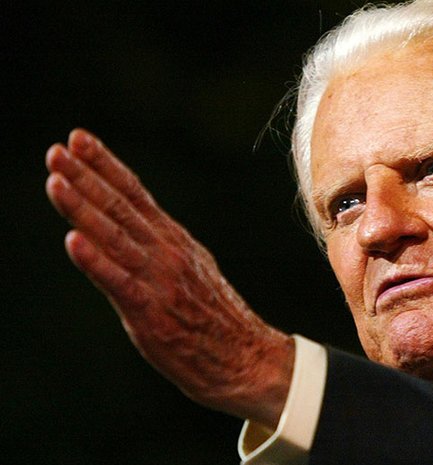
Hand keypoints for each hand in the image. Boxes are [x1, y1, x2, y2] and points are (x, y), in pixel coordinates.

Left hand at [45, 129, 292, 426]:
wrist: (246, 358)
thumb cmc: (214, 320)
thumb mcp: (190, 271)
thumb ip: (159, 249)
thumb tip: (129, 230)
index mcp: (175, 240)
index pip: (135, 194)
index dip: (105, 165)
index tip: (78, 138)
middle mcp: (166, 252)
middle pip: (120, 207)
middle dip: (86, 176)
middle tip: (57, 149)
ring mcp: (159, 279)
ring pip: (114, 237)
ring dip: (83, 207)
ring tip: (55, 181)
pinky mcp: (152, 311)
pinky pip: (117, 281)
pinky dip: (94, 260)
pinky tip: (72, 240)